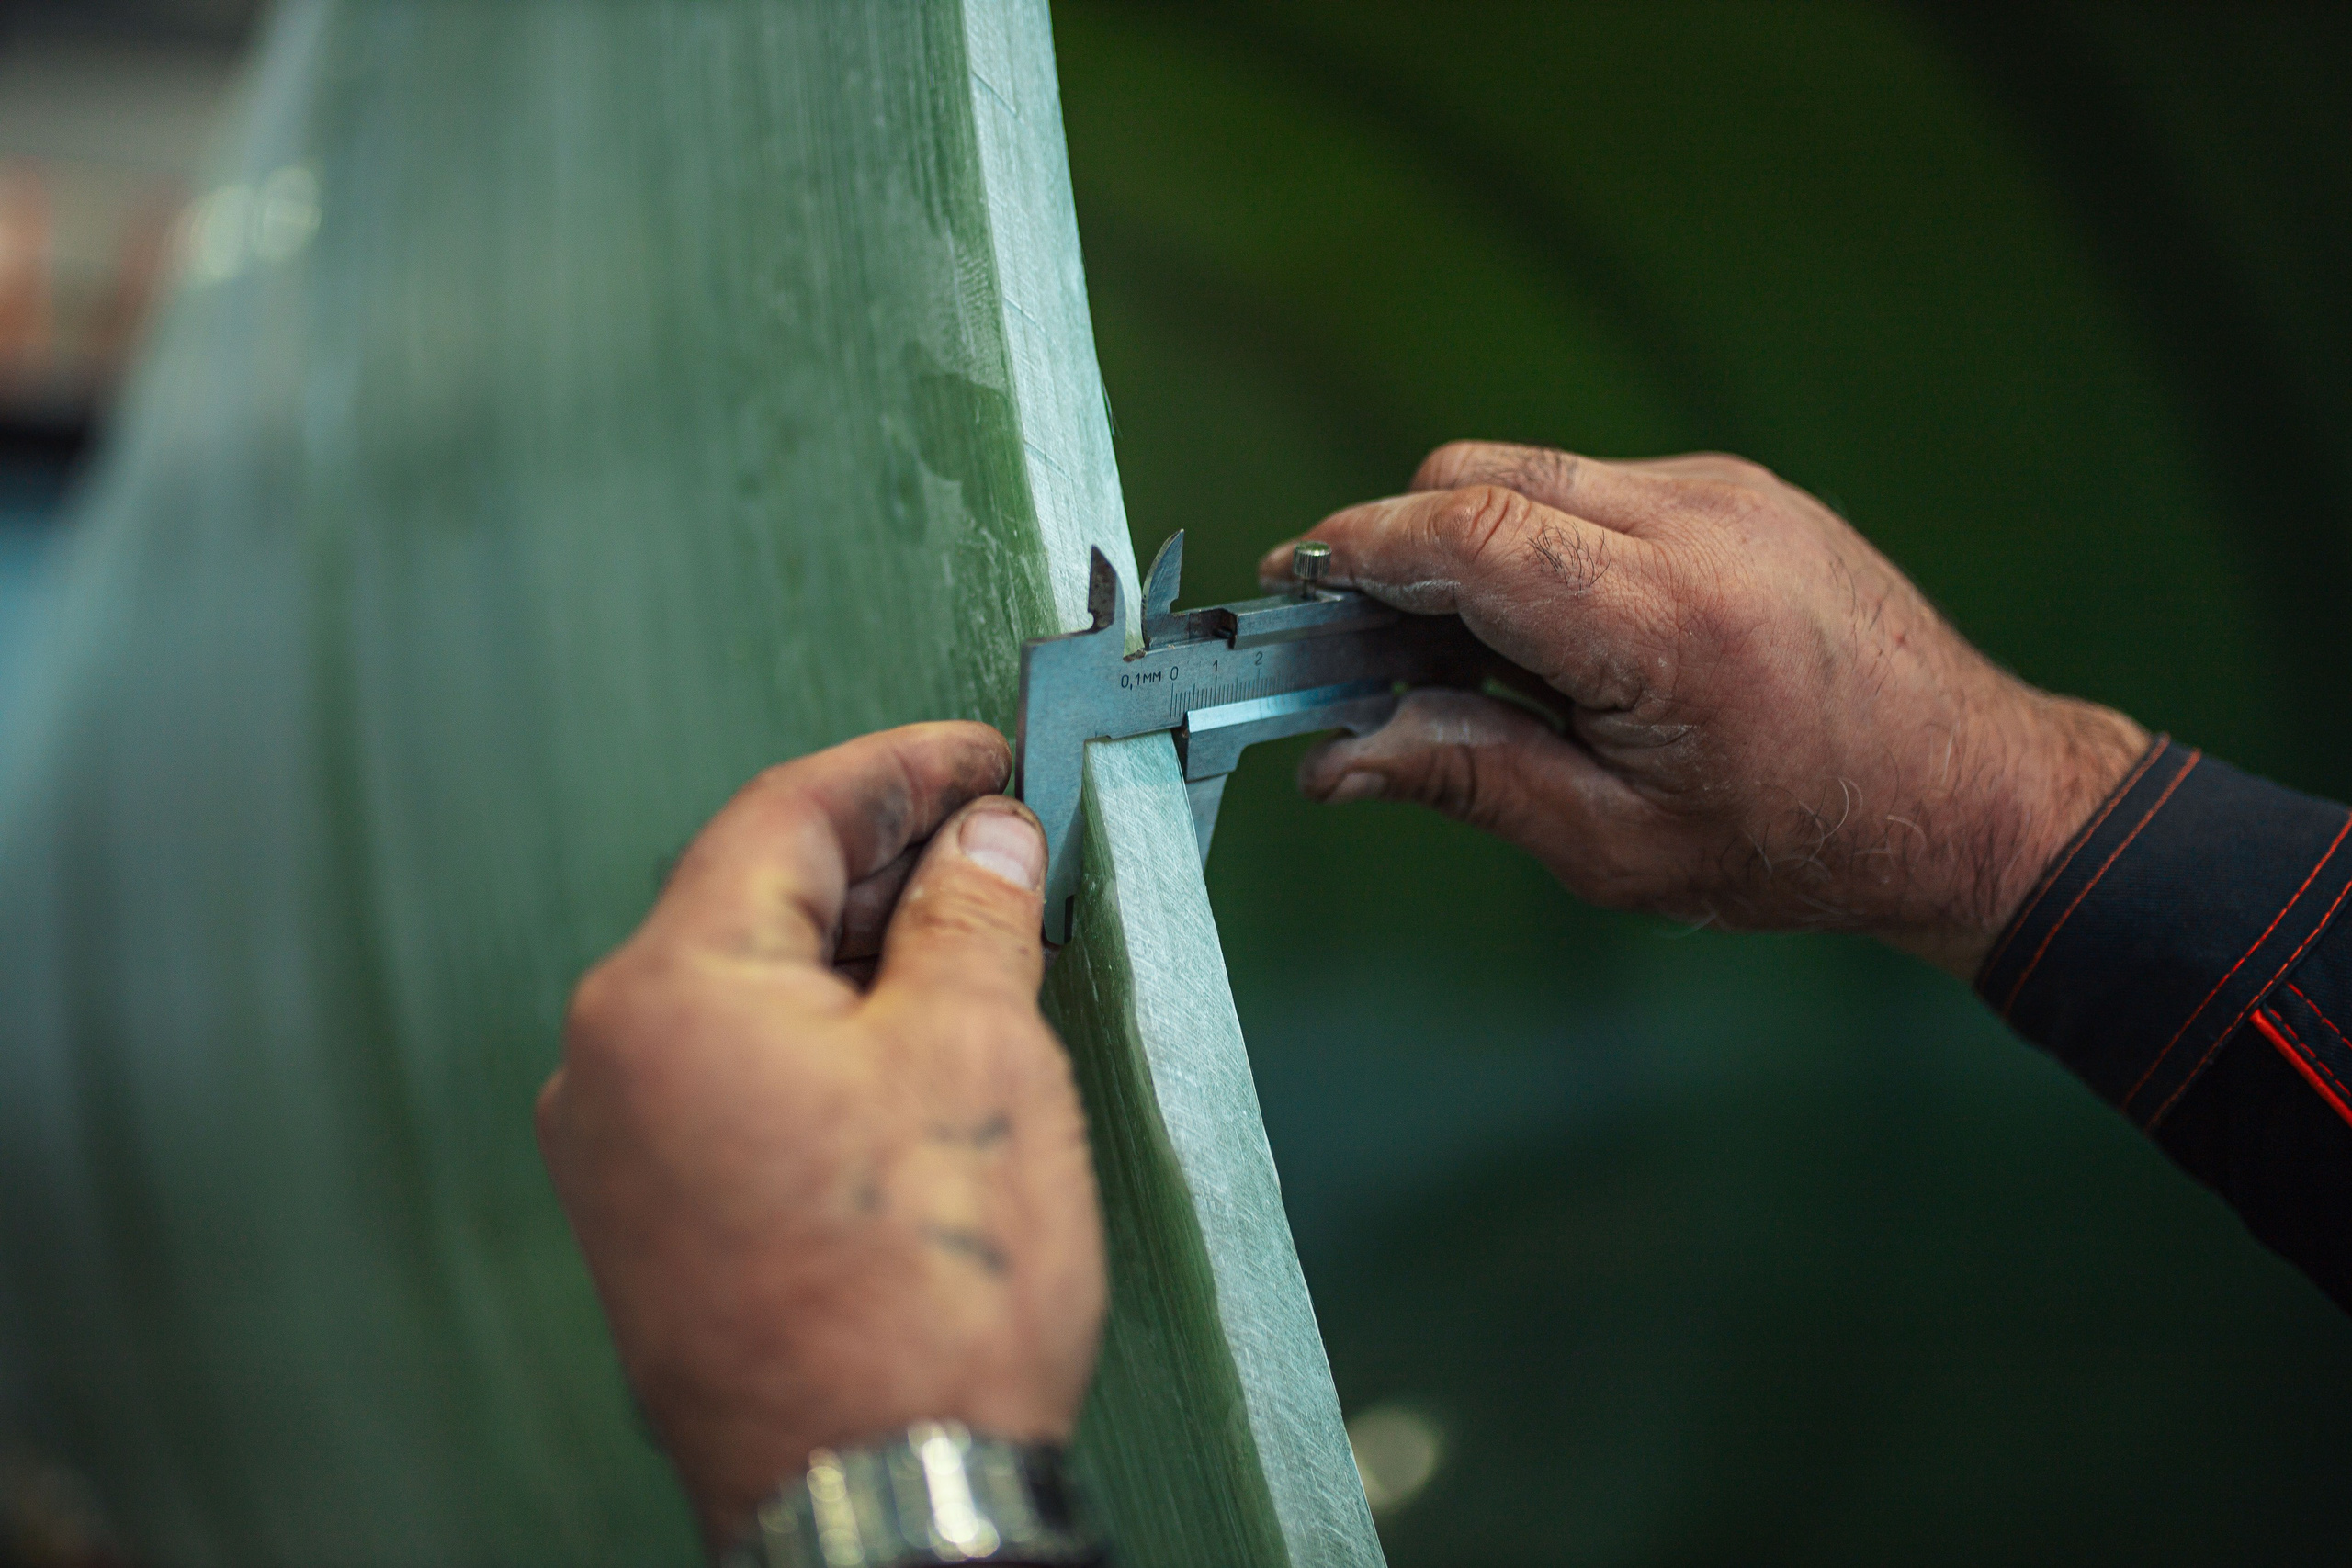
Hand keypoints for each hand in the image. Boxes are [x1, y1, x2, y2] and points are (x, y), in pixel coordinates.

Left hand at [536, 723, 1103, 1550]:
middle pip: (756, 898)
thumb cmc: (923, 1295)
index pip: (785, 814)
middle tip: (1006, 844)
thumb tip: (983, 840)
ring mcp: (622, 1152)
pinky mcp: (656, 1223)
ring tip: (985, 943)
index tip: (985, 759)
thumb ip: (974, 915)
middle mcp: (612, 1062)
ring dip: (864, 951)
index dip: (901, 769)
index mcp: (668, 992)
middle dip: (888, 862)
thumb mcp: (979, 1053)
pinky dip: (828, 1035)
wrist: (883, 1499)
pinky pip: (739, 1076)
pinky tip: (920, 1043)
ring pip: (750, 991)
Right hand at [1261, 441, 2148, 977]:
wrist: (1967, 795)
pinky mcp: (1739, 486)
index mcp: (1663, 623)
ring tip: (1476, 654)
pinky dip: (1542, 540)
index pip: (1466, 534)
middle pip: (1480, 475)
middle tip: (1367, 641)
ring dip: (1472, 542)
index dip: (1357, 548)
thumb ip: (1470, 781)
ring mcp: (1724, 490)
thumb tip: (1338, 762)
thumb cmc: (1803, 843)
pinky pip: (1595, 484)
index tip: (1294, 582)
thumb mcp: (1618, 849)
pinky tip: (1559, 635)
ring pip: (1532, 470)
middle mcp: (1695, 524)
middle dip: (1400, 544)